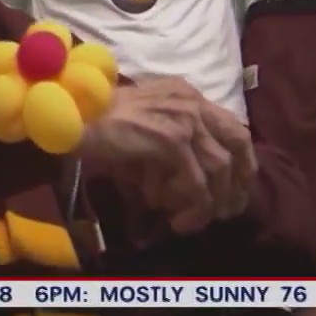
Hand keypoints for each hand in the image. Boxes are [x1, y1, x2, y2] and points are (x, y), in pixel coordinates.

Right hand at [82, 76, 252, 233]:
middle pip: (238, 142)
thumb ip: (172, 142)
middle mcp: (191, 101)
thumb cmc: (99, 122)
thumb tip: (188, 186)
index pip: (231, 124)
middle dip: (240, 181)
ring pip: (220, 168)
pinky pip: (195, 184)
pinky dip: (191, 208)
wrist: (73, 116)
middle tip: (229, 211)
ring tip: (193, 223)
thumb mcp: (145, 125)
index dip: (242, 158)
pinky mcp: (172, 140)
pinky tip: (176, 222)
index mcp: (186, 93)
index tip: (238, 186)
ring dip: (211, 202)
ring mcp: (184, 119)